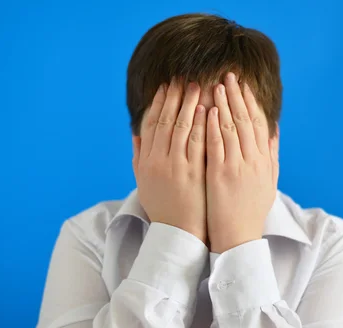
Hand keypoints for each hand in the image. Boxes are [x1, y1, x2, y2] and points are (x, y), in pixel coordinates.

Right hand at [132, 78, 207, 243]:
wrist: (178, 234)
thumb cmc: (163, 209)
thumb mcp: (144, 183)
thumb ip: (138, 157)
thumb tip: (135, 133)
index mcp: (145, 161)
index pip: (151, 124)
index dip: (158, 103)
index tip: (165, 86)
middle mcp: (157, 161)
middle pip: (165, 121)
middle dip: (173, 97)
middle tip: (182, 78)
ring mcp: (176, 167)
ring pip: (181, 128)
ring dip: (188, 104)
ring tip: (196, 85)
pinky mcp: (193, 174)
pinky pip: (197, 143)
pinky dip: (201, 124)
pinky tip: (207, 108)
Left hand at [206, 72, 278, 252]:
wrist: (239, 237)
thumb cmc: (251, 209)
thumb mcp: (269, 180)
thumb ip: (272, 153)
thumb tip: (274, 129)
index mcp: (265, 160)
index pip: (259, 124)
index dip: (250, 102)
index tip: (242, 85)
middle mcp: (254, 160)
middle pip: (246, 121)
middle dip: (237, 96)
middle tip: (228, 75)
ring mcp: (238, 167)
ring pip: (232, 128)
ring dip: (224, 105)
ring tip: (216, 85)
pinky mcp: (221, 175)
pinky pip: (217, 145)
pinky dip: (214, 126)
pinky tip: (209, 110)